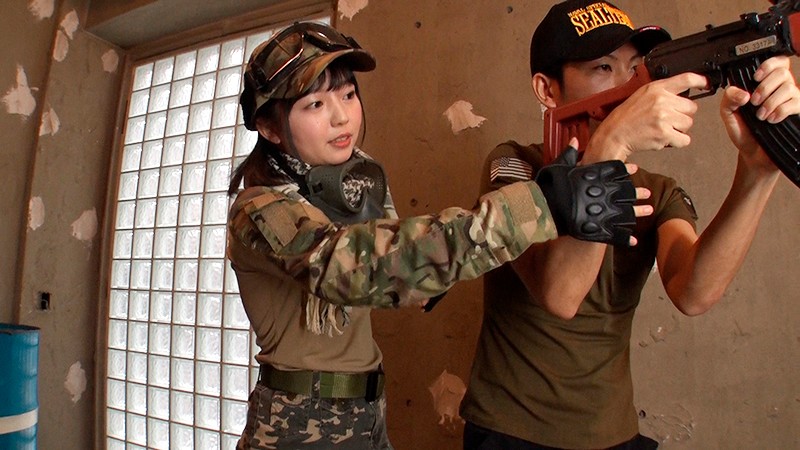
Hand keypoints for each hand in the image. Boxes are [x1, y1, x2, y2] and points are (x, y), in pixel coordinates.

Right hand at [537, 138, 651, 246]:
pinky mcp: (599, 229)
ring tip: (649, 210)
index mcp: (596, 177)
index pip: (617, 170)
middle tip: (647, 193)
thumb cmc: (550, 186)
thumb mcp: (558, 165)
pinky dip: (626, 238)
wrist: (543, 208)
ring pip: (627, 213)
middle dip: (638, 193)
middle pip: (627, 192)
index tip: (635, 169)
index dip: (626, 170)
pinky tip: (633, 240)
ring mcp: (604, 212)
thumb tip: (574, 140)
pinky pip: (616, 235)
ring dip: (639, 212)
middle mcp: (605, 193)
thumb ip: (569, 153)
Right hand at [585, 73, 707, 161]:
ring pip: (688, 124)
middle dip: (682, 115)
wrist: (615, 134)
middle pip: (691, 107)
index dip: (700, 80)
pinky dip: (677, 142)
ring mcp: (664, 117)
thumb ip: (662, 92)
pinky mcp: (664, 133)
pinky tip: (664, 138)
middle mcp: (662, 100)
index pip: (686, 79)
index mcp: (657, 88)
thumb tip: (682, 95)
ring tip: (662, 129)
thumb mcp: (642, 95)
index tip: (706, 83)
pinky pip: (684, 139)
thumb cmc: (627, 117)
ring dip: (679, 129)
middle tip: (667, 119)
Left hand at [720, 55, 799, 168]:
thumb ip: (729, 99)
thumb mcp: (729, 114)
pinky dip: (780, 111)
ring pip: (789, 87)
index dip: (768, 65)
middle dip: (765, 86)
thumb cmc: (744, 132)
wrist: (754, 155)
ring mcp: (791, 100)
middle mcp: (780, 89)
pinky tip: (771, 119)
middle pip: (783, 71)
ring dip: (771, 101)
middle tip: (754, 102)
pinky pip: (795, 103)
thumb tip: (742, 93)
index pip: (776, 62)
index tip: (755, 77)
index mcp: (764, 84)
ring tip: (761, 115)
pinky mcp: (797, 112)